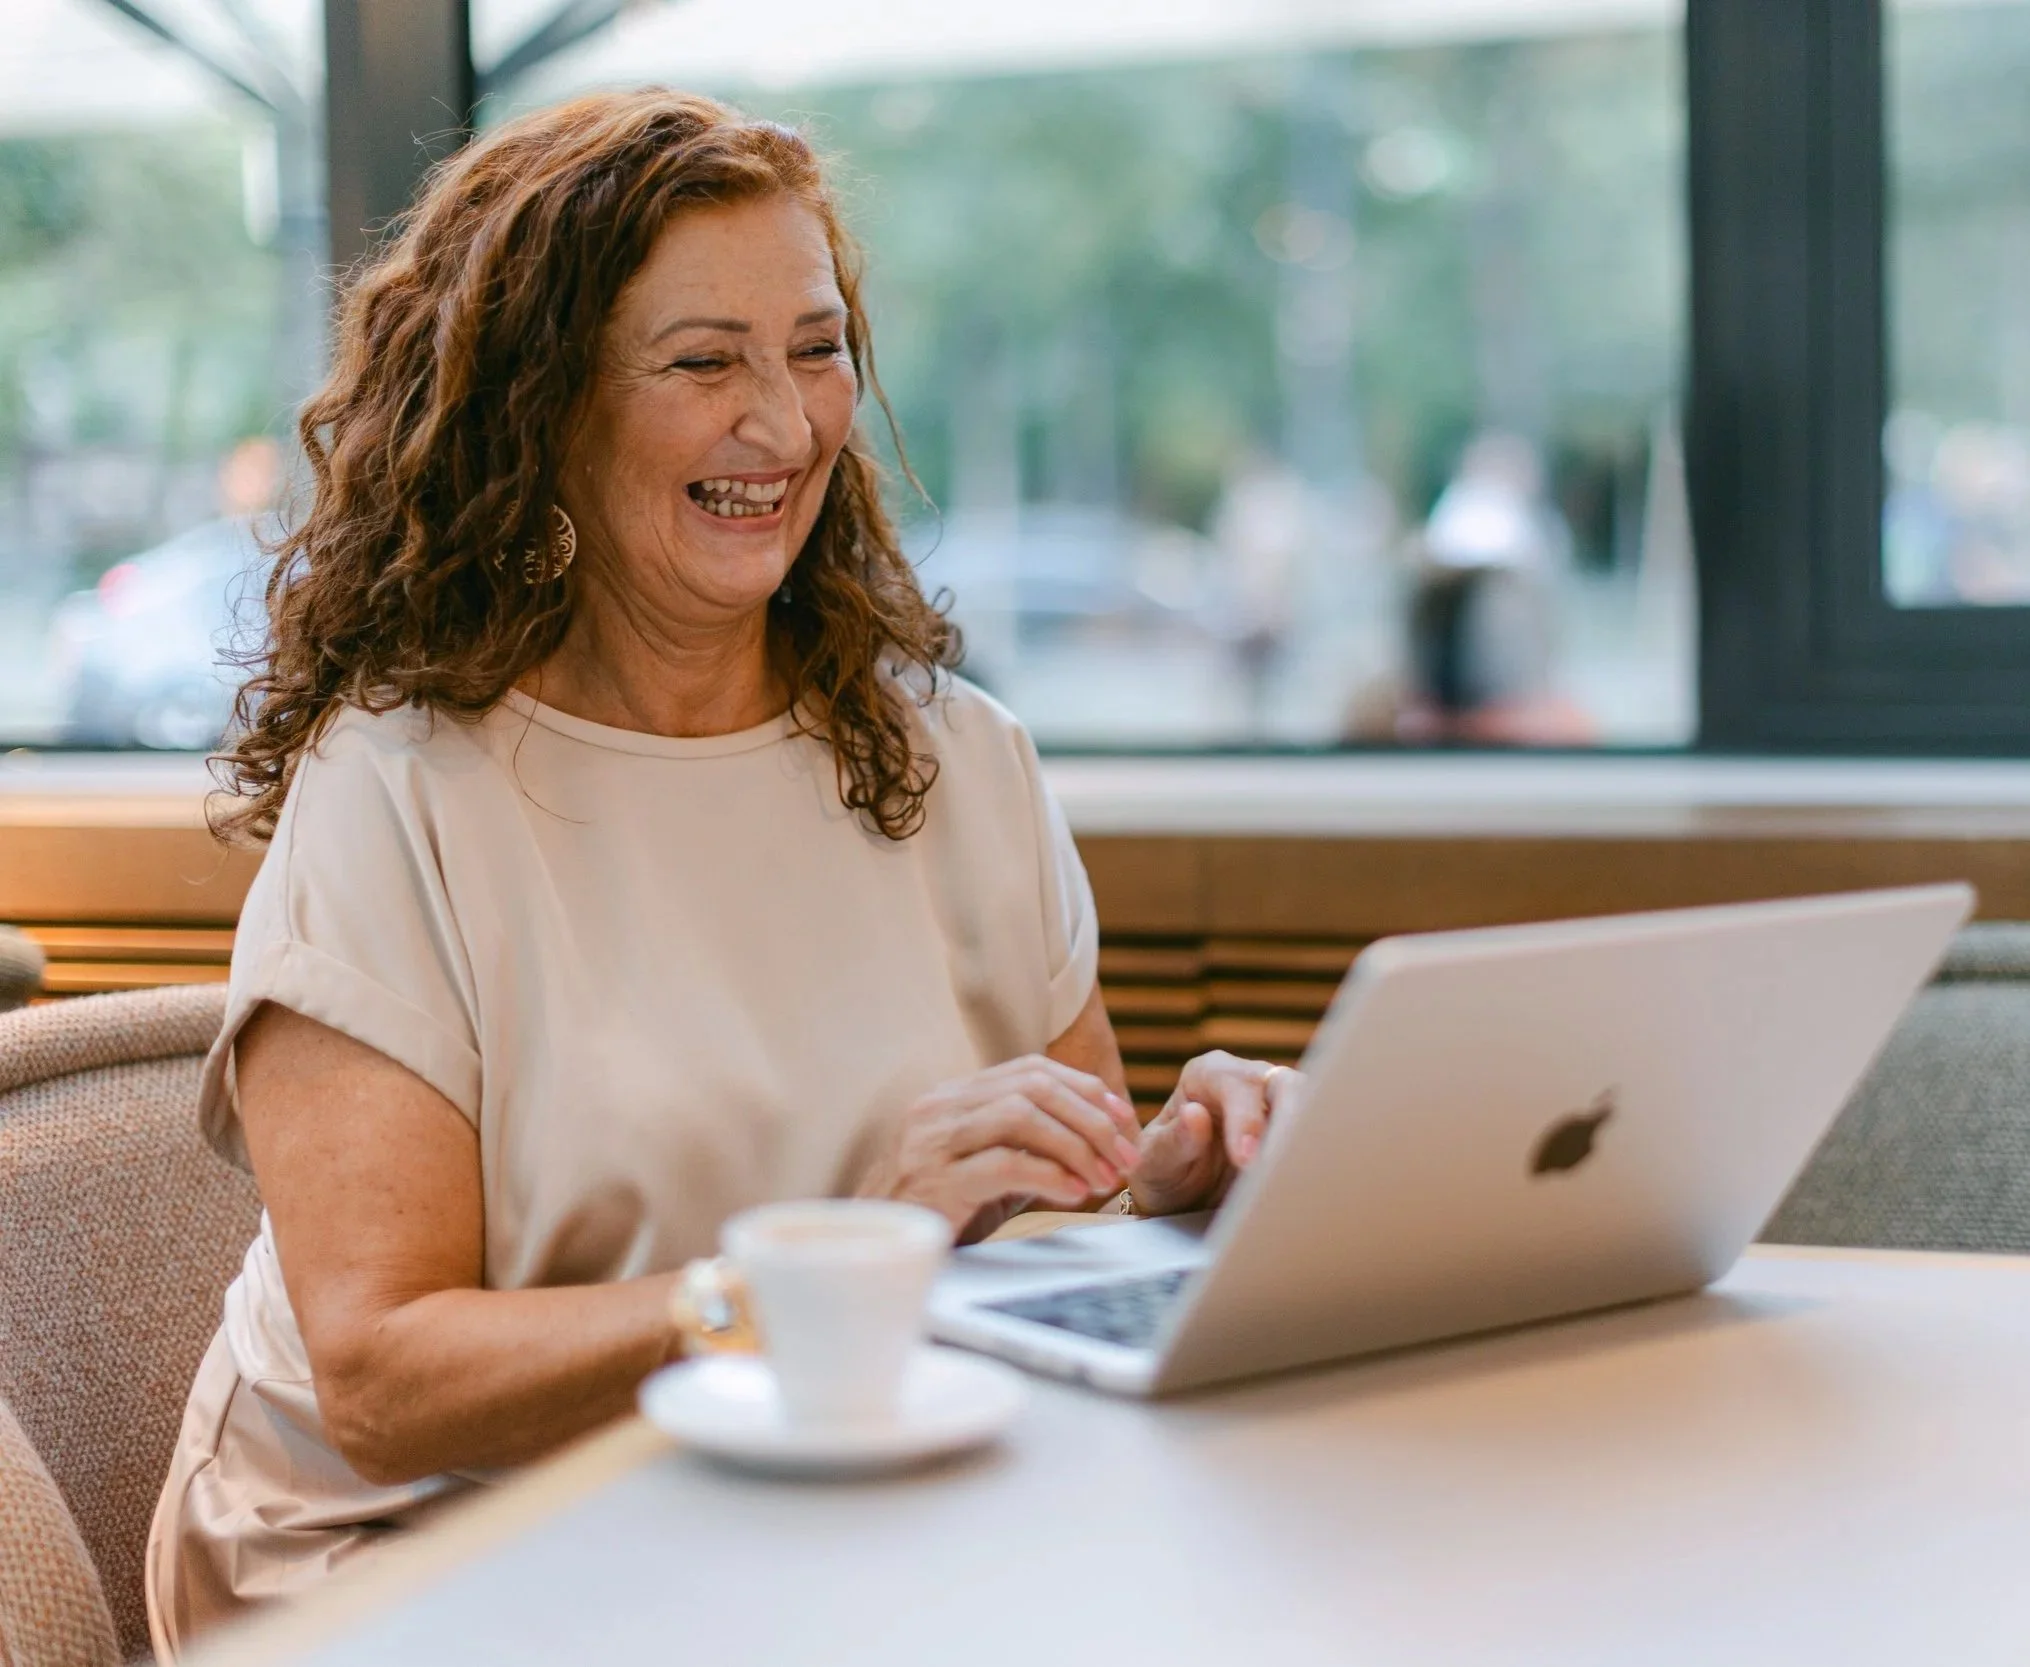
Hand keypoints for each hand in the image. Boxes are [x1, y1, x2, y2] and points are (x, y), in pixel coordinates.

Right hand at [855, 1056, 1143, 1237]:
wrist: (874, 1248)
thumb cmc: (936, 1210)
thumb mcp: (987, 1168)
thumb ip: (1030, 1147)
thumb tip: (1100, 1140)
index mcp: (955, 1096)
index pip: (1031, 1068)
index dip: (1085, 1088)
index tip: (1123, 1118)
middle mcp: (941, 1107)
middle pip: (1033, 1086)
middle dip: (1092, 1118)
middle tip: (1125, 1155)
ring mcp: (933, 1141)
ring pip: (1021, 1115)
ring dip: (1076, 1145)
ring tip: (1104, 1177)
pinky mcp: (934, 1180)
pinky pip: (1004, 1163)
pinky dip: (1050, 1175)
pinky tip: (1074, 1193)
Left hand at [1129, 1052, 1304, 1217]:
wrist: (1180, 1200)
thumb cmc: (1164, 1171)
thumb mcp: (1154, 1161)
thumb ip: (1173, 1140)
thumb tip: (1196, 1115)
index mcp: (1207, 1075)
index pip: (1236, 1085)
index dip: (1245, 1119)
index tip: (1246, 1159)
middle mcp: (1247, 1081)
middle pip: (1285, 1085)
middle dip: (1291, 1122)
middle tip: (1283, 1165)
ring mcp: (1277, 1104)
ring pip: (1313, 1106)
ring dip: (1309, 1140)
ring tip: (1301, 1177)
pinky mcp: (1296, 1131)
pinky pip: (1317, 1135)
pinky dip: (1317, 1156)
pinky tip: (1311, 1182)